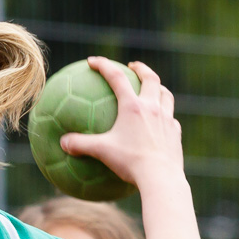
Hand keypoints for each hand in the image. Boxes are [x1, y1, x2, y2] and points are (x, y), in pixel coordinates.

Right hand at [59, 58, 183, 190]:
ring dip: (158, 88)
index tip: (93, 61)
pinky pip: (171, 119)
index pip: (117, 77)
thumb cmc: (130, 162)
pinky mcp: (176, 133)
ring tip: (152, 89)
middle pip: (150, 79)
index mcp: (133, 106)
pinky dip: (165, 115)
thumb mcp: (102, 152)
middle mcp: (152, 107)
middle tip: (133, 66)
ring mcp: (167, 119)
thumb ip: (81, 145)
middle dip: (141, 69)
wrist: (161, 177)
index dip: (104, 66)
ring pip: (166, 95)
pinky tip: (161, 122)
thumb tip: (62, 142)